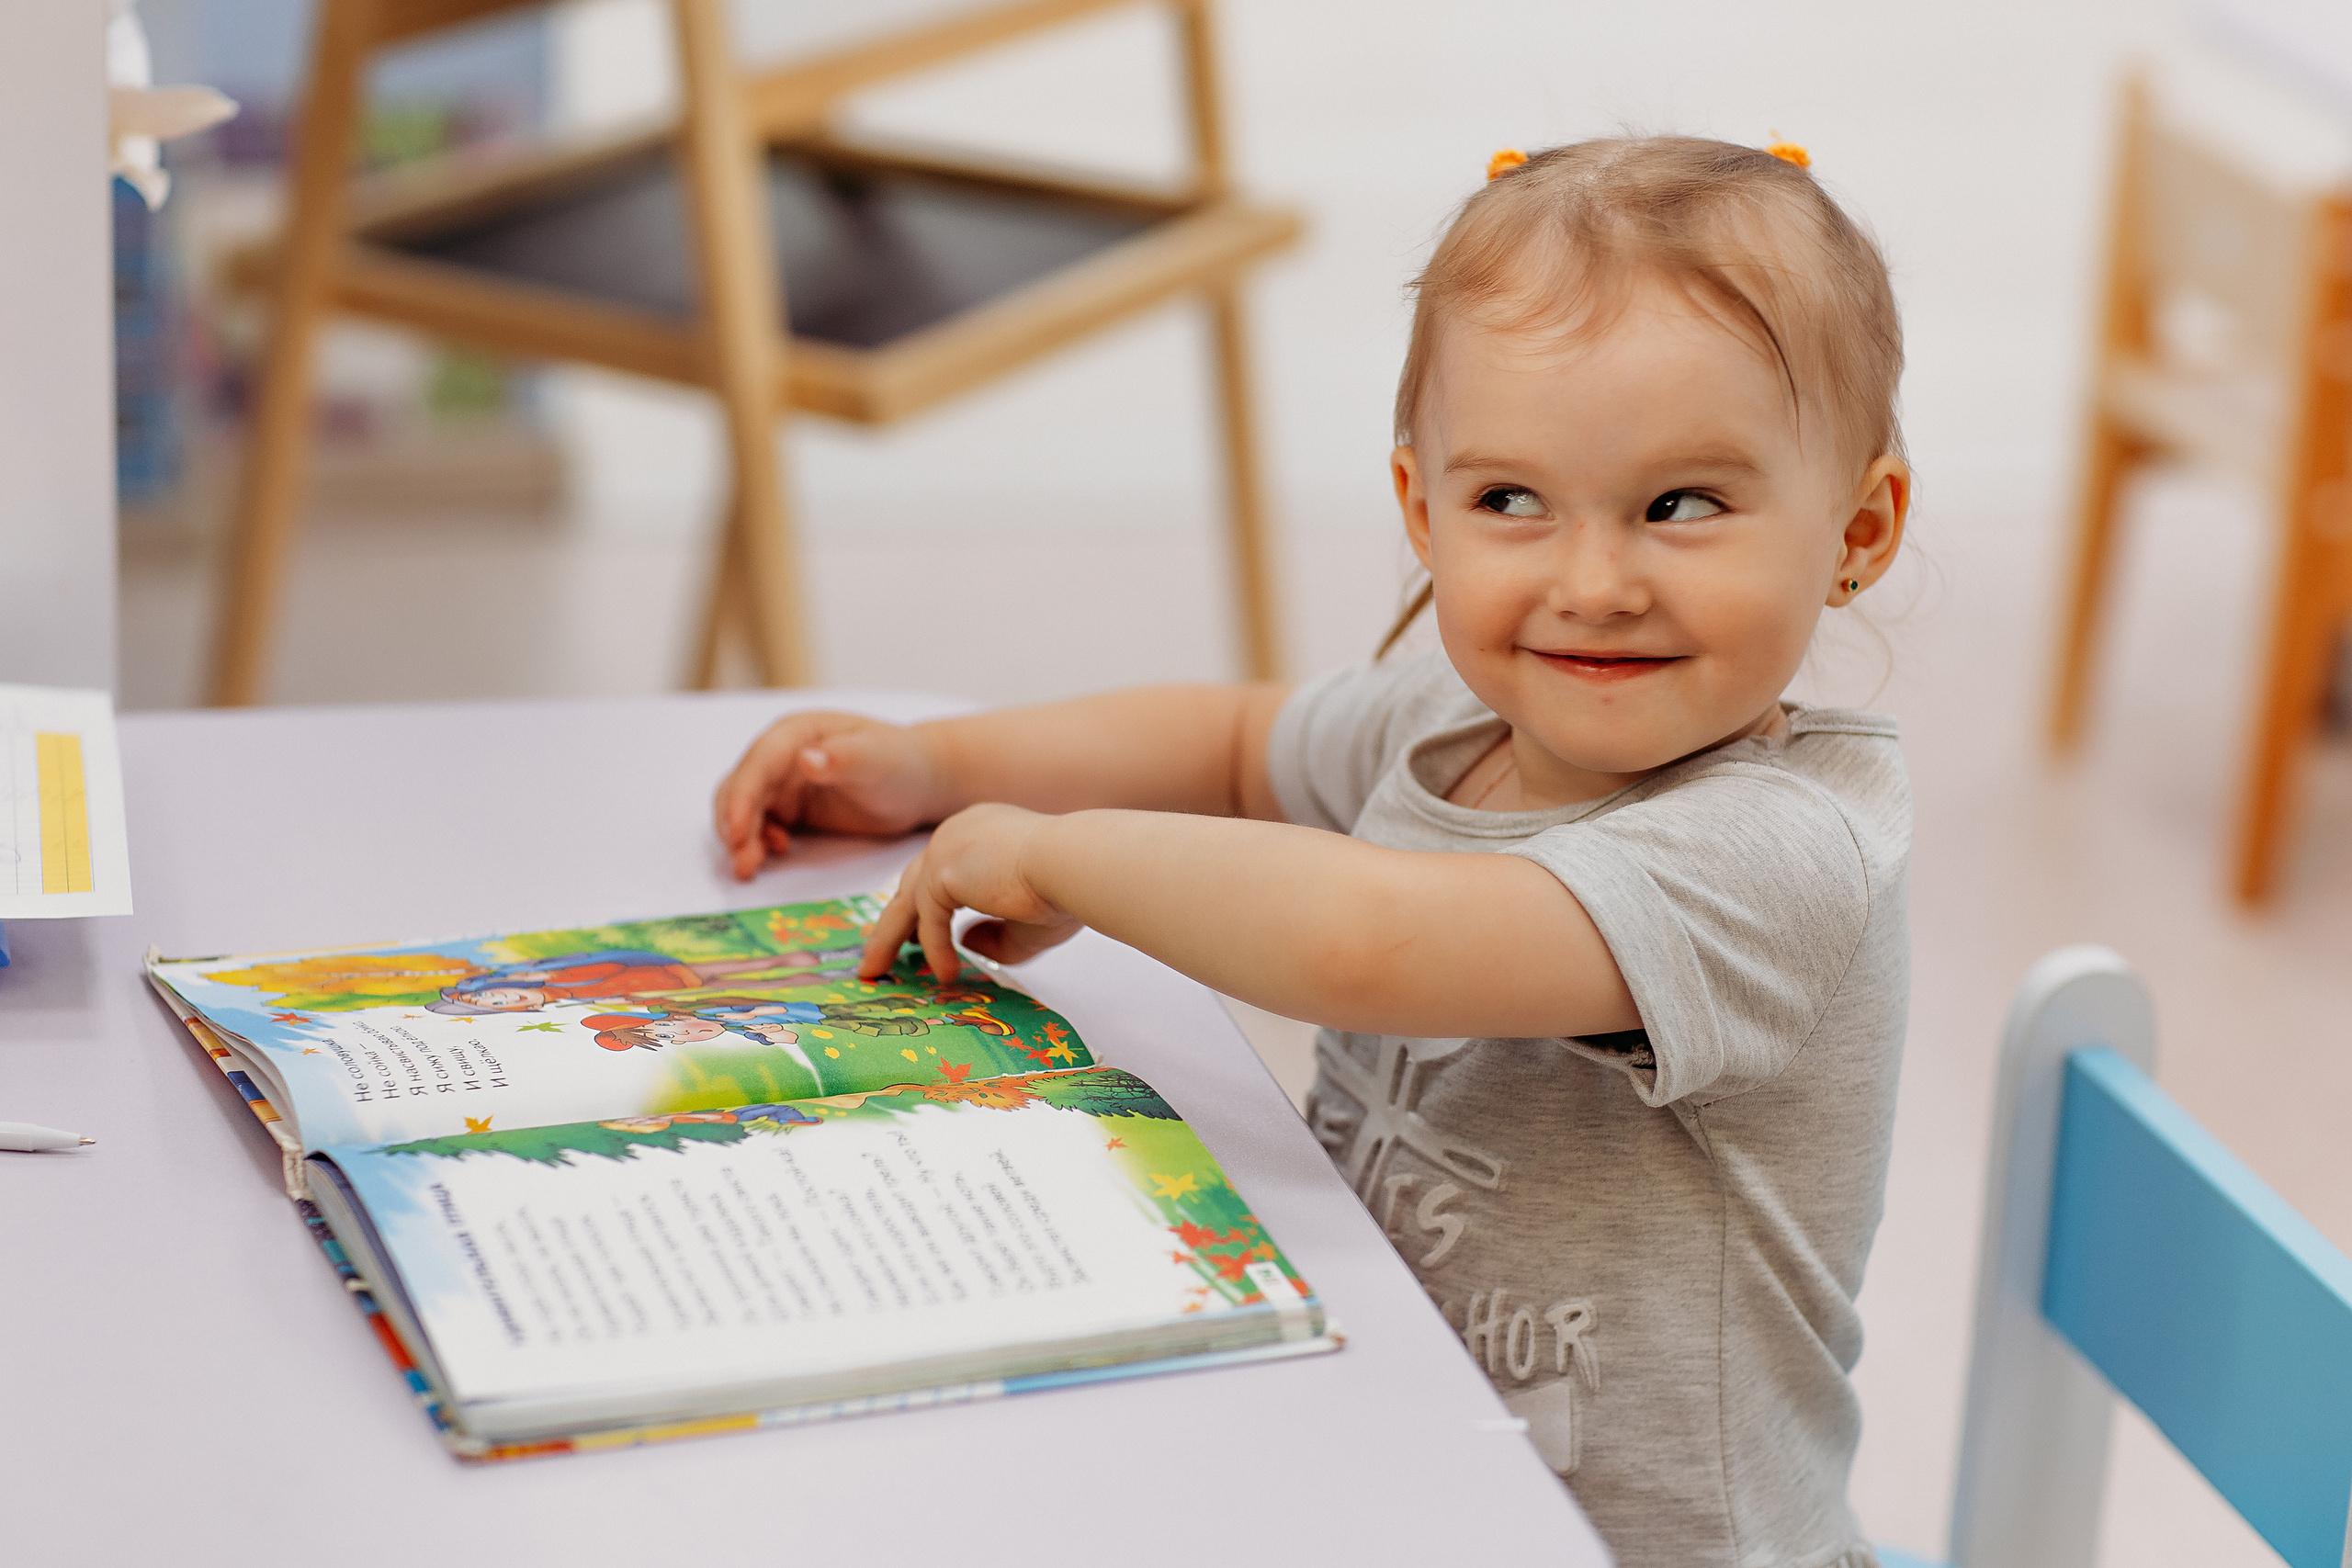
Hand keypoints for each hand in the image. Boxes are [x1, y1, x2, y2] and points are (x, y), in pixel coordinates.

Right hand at [714, 711, 949, 879]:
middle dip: (735, 825)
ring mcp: (783, 782)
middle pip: (741, 788)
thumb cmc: (901, 762)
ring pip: (744, 810)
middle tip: (743, 863)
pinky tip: (774, 855)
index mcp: (797, 733)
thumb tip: (805, 760)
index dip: (743, 797)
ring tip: (750, 868)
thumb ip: (844, 758)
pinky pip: (761, 826)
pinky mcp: (789, 809)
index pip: (759, 763)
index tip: (737, 831)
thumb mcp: (877, 759)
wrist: (918, 782)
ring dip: (741, 838)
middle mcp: (781, 755)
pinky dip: (757, 842)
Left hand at [858, 804, 1081, 982]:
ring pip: (907, 901)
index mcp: (980, 832)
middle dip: (892, 923)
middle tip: (877, 955)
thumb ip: (995, 934)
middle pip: (912, 884)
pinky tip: (946, 975)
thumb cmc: (1063, 888)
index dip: (924, 906)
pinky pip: (929, 919)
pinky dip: (934, 949)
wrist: (1072, 865)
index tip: (911, 936)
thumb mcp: (1026, 921)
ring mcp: (946, 848)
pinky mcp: (943, 871)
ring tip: (875, 971)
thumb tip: (969, 944)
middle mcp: (957, 833)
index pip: (940, 872)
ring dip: (888, 938)